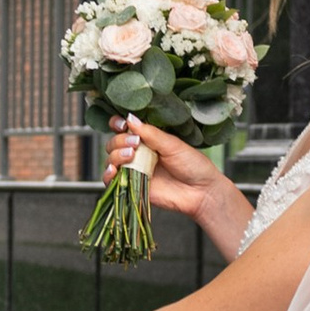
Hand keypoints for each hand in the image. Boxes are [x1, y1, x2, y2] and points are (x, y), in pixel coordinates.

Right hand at [107, 116, 227, 231]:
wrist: (201, 192)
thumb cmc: (193, 166)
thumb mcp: (173, 144)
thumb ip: (150, 133)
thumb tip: (130, 118)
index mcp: (148, 140)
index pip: (125, 129)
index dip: (118, 124)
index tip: (122, 124)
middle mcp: (138, 154)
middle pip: (114, 143)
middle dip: (120, 141)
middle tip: (135, 143)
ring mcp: (134, 170)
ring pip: (111, 160)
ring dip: (115, 156)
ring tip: (131, 156)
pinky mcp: (132, 187)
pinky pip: (111, 181)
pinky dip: (108, 175)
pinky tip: (114, 170)